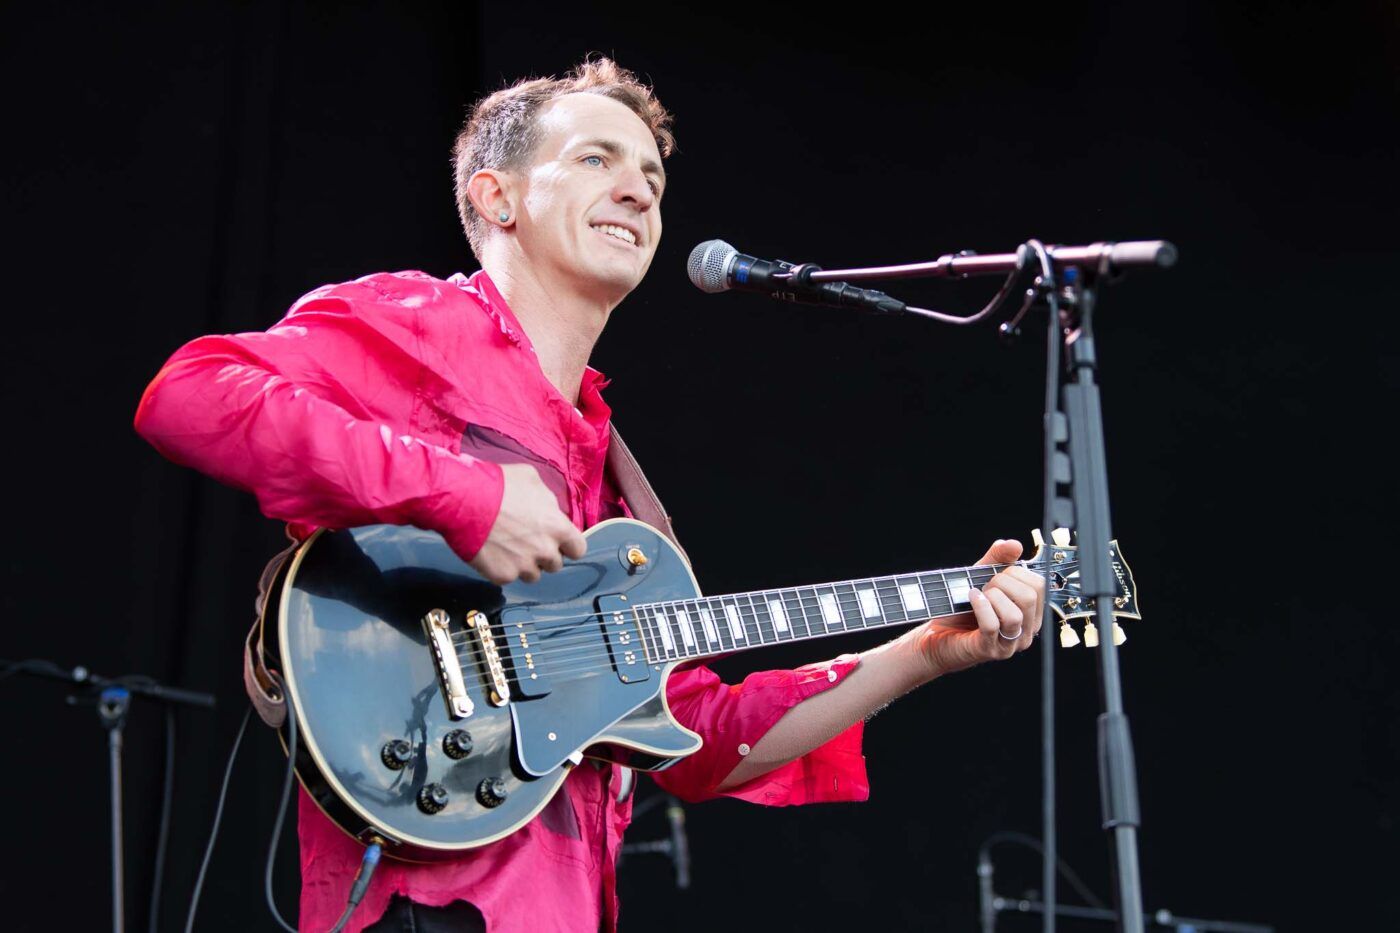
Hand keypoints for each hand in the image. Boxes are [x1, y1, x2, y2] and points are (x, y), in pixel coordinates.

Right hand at [468, 463, 586, 584]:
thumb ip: (548, 500)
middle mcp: (545, 551)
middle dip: (544, 555)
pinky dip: (502, 567)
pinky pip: (509, 577)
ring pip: (533, 575)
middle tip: (526, 541)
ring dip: (524, 564)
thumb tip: (550, 510)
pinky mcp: (503, 576)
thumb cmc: (498, 485)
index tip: (557, 542)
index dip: (568, 546)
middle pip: (555, 565)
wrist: (462, 501)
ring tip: (507, 547)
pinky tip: (491, 551)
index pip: (578, 549)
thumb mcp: (531, 479)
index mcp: (557, 528)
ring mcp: (524, 567)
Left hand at [904, 538, 1045, 678]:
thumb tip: (1015, 544)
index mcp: (1029, 615)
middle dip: (1003, 583)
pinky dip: (980, 606)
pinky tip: (972, 597)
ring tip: (978, 595)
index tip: (995, 576)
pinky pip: (992, 625)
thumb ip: (997, 559)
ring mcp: (1008, 645)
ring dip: (992, 597)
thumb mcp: (980, 577)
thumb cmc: (960, 609)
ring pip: (1015, 615)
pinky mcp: (988, 650)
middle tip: (985, 586)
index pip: (1039, 586)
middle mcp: (1025, 632)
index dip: (1016, 572)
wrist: (935, 635)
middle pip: (1030, 597)